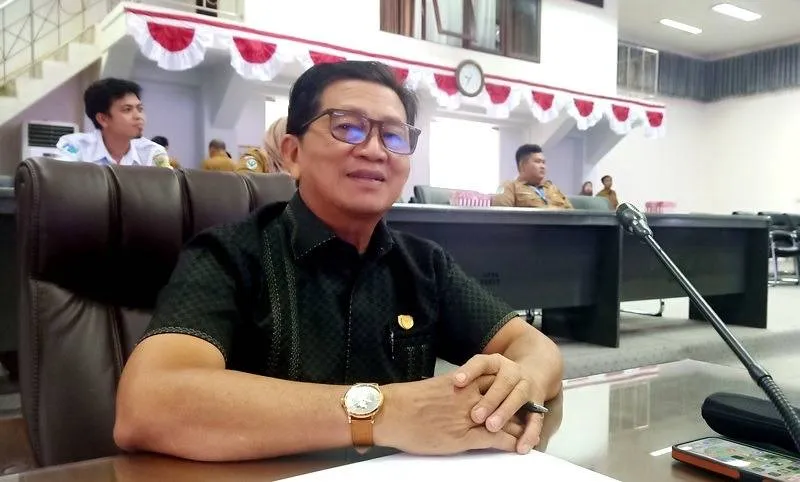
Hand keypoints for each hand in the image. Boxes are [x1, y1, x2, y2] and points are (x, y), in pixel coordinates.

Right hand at [376, 375, 518, 454]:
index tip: (518, 396)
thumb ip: (453, 390)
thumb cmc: (407, 402)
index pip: (496, 383)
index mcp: (464, 382)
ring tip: (531, 432)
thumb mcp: (435, 389)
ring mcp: (469, 416)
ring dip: (521, 426)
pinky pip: (496, 439)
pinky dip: (510, 443)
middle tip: (534, 413)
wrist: (392, 412)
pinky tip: (519, 448)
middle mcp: (471, 396)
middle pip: (506, 398)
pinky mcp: (465, 436)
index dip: (509, 391)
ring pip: (506, 418)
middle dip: (521, 406)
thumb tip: (460, 394)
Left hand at [454, 353, 543, 453]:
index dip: (469, 371)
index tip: (456, 381)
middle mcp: (513, 372)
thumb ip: (467, 383)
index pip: (482, 363)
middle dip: (489, 399)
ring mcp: (527, 388)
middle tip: (475, 415)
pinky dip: (529, 433)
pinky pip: (535, 419)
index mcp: (496, 363)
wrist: (531, 376)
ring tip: (491, 428)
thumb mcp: (481, 375)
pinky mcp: (537, 406)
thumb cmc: (495, 381)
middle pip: (503, 382)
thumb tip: (444, 389)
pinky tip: (520, 446)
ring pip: (518, 398)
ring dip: (505, 413)